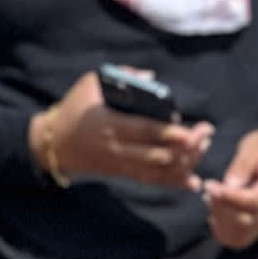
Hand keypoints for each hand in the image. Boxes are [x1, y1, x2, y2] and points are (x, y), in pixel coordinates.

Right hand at [32, 74, 214, 189]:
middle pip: (155, 154)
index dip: (166, 134)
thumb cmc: (74, 109)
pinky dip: (172, 181)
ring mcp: (120, 163)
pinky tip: (193, 182)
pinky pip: (150, 180)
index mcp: (109, 123)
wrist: (51, 144)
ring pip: (156, 170)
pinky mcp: (122, 172)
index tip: (188, 133)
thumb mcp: (89, 84)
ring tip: (203, 147)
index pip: (142, 131)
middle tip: (206, 133)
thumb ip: (120, 77)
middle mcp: (117, 147)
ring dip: (183, 162)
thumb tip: (150, 77)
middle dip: (184, 147)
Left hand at [203, 127, 257, 248]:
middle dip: (221, 207)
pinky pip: (236, 238)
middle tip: (209, 186)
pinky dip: (221, 226)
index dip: (230, 197)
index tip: (211, 185)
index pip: (256, 202)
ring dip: (219, 218)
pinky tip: (216, 206)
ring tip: (212, 196)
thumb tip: (230, 184)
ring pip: (240, 235)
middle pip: (247, 222)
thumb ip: (244, 161)